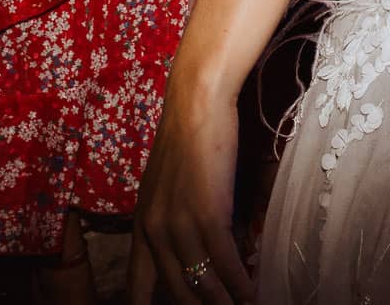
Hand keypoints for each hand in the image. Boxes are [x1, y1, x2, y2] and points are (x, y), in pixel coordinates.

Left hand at [131, 81, 251, 302]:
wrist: (196, 105)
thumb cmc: (187, 139)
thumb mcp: (168, 187)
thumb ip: (173, 221)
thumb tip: (196, 252)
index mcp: (141, 225)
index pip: (137, 286)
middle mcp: (153, 230)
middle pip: (174, 292)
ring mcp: (178, 224)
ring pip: (201, 283)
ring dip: (224, 304)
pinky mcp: (206, 214)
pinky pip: (224, 262)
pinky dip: (240, 285)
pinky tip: (252, 296)